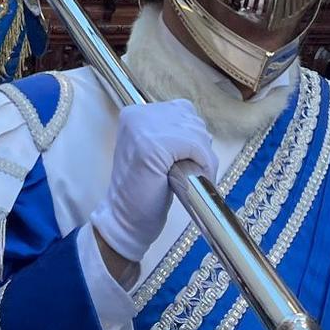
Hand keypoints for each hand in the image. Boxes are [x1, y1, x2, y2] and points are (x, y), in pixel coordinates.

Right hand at [89, 99, 214, 270]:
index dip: (193, 135)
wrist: (125, 219)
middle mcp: (138, 115)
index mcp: (136, 113)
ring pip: (196, 132)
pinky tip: (195, 180)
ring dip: (204, 158)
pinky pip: (195, 147)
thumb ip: (170, 132)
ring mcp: (143, 129)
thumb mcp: (153, 150)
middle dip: (201, 147)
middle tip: (197, 171)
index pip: (182, 110)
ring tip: (194, 176)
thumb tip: (201, 128)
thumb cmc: (142, 190)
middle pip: (191, 120)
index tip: (193, 157)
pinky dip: (204, 164)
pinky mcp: (152, 147)